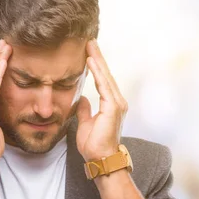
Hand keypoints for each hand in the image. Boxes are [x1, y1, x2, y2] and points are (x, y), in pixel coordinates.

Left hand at [76, 40, 127, 160]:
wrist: (101, 158)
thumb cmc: (94, 145)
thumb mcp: (85, 123)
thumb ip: (85, 110)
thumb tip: (82, 100)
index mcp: (111, 104)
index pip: (102, 79)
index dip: (95, 65)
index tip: (87, 52)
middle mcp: (116, 101)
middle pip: (105, 74)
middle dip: (97, 57)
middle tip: (89, 40)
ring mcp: (116, 104)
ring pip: (106, 77)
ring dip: (97, 60)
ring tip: (90, 45)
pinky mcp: (113, 107)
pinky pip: (104, 86)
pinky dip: (97, 73)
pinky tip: (91, 61)